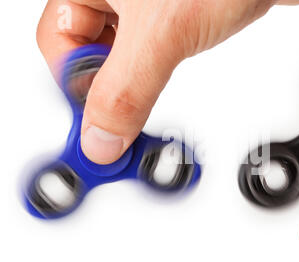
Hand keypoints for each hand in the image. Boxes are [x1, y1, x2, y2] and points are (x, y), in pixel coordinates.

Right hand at [37, 0, 298, 163]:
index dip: (76, 88)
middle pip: (86, 51)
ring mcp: (142, 4)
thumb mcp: (163, 33)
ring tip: (146, 96)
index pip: (56, 43)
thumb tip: (99, 140)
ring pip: (122, 53)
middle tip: (122, 123)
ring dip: (134, 82)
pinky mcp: (171, 13)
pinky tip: (164, 77)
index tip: (98, 127)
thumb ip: (125, 91)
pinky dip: (155, 72)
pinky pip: (149, 50)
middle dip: (107, 88)